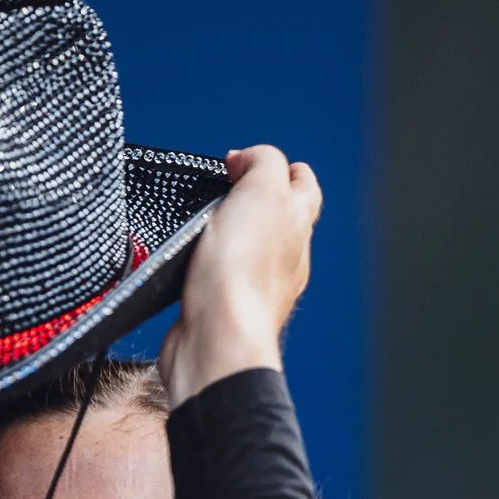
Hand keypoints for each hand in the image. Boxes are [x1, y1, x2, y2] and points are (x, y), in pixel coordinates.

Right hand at [159, 145, 320, 406]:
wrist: (217, 338)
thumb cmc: (241, 273)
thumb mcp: (260, 189)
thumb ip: (263, 162)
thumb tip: (248, 160)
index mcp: (298, 223)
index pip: (303, 184)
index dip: (278, 167)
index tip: (242, 164)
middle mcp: (287, 256)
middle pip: (282, 215)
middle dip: (256, 198)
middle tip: (226, 188)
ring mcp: (259, 285)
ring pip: (254, 248)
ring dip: (233, 231)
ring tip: (208, 220)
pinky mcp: (227, 308)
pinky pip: (225, 277)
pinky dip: (213, 264)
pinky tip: (195, 262)